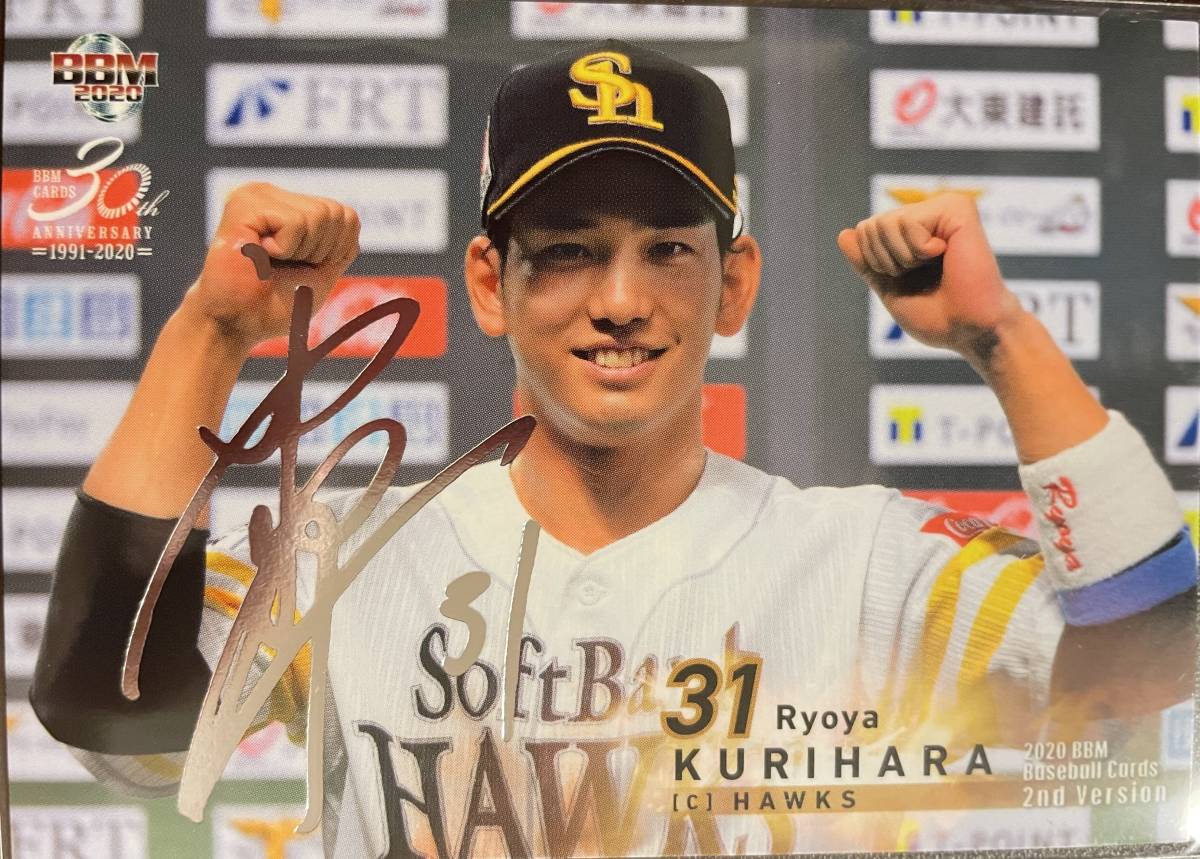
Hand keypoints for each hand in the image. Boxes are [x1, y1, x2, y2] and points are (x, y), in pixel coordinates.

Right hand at [187, 182, 359, 347]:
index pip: (347, 216)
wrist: (236, 324)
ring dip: (300, 251)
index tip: (301, 267)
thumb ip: (340, 242)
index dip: (334, 251)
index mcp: (289, 205)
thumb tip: (349, 216)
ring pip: (319, 216)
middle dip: (319, 251)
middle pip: (335, 214)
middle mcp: (272, 194)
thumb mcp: (321, 271)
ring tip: (268, 260)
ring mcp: (256, 195)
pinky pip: (296, 222)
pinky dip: (286, 249)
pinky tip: (258, 255)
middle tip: (282, 266)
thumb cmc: (273, 303)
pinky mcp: (245, 204)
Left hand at [837, 192, 1024, 358]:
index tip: (907, 278)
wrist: (970, 329)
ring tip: (935, 266)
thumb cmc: (937, 316)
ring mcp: (942, 208)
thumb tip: (845, 233)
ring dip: (903, 258)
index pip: (863, 232)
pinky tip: (946, 254)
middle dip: (886, 260)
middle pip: (870, 226)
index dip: (875, 263)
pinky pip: (907, 222)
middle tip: (922, 274)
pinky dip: (918, 249)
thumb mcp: (889, 288)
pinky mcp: (956, 208)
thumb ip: (867, 262)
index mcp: (912, 234)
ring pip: (885, 223)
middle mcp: (927, 215)